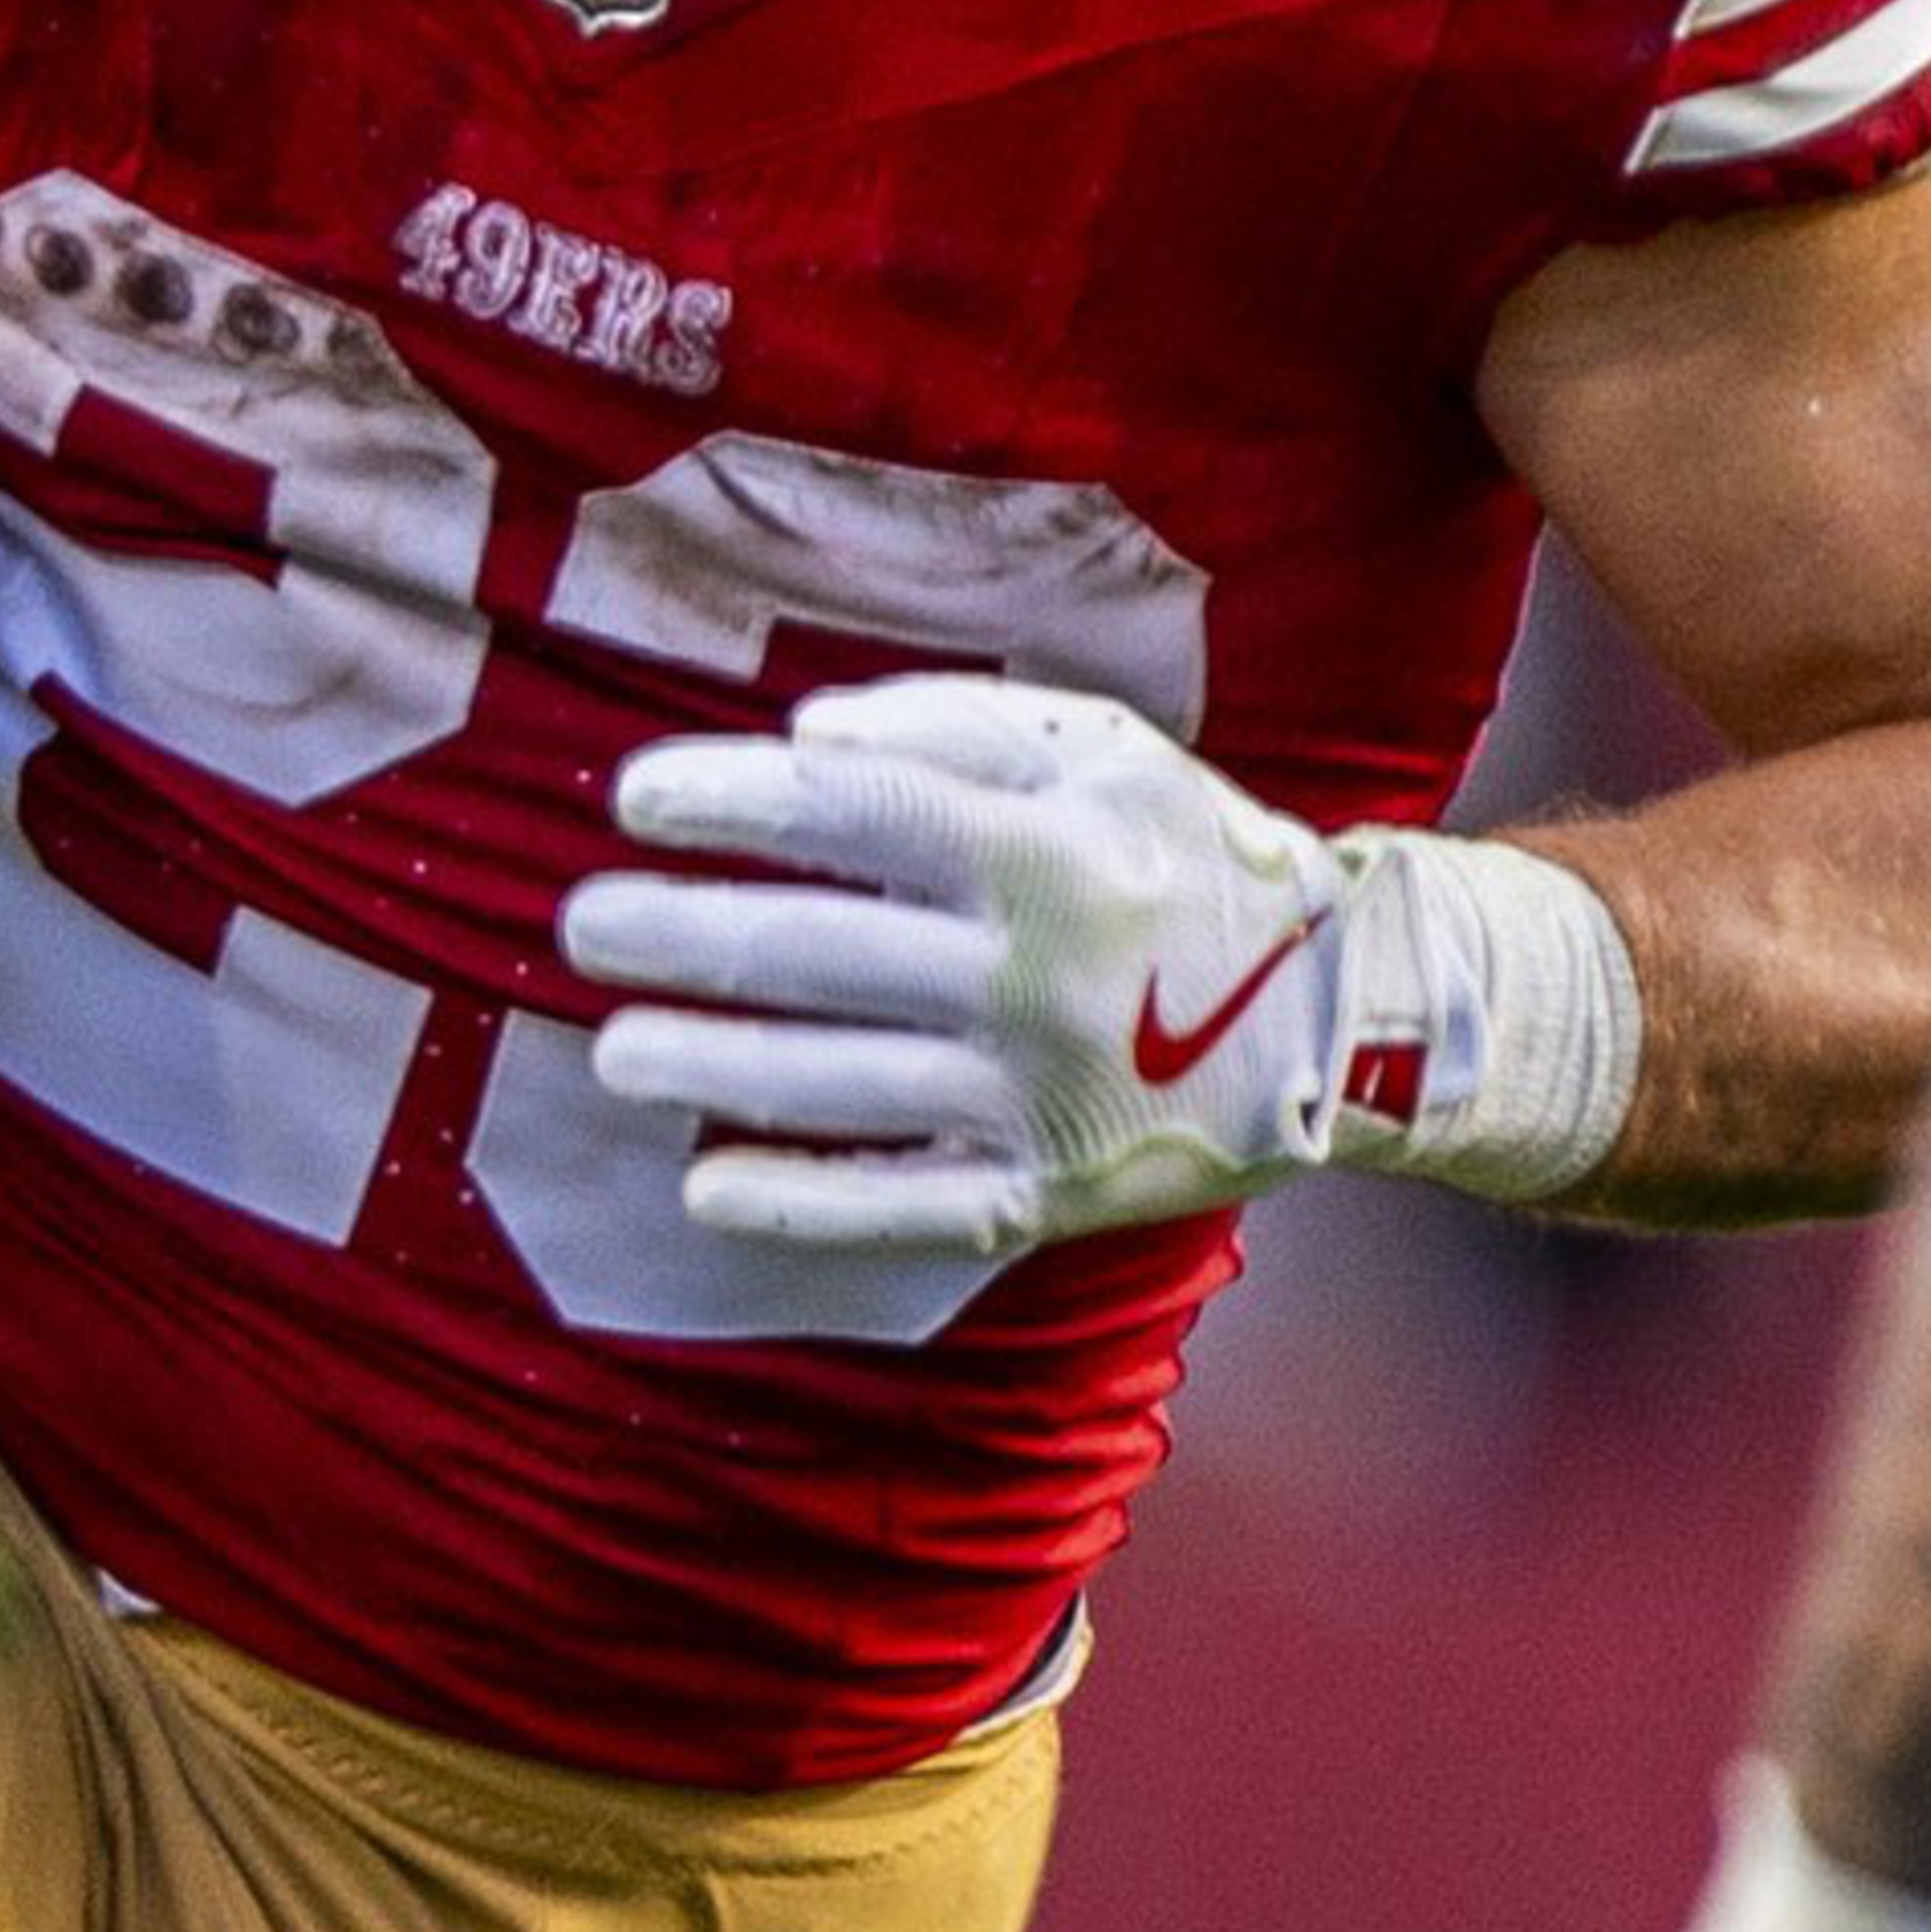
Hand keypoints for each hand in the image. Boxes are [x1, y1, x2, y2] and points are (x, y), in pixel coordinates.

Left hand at [561, 672, 1631, 1256]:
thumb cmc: (1193, 859)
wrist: (1346, 1013)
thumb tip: (805, 737)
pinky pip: (901, 1205)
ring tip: (616, 1046)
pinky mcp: (1048, 1193)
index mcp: (1049, 845)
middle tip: (584, 923)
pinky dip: (798, 1200)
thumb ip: (959, 725)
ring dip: (708, 1063)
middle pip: (817, 947)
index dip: (726, 799)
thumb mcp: (1106, 751)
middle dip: (680, 933)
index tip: (633, 799)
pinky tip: (706, 1187)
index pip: (850, 808)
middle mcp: (1035, 971)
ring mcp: (1039, 1092)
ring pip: (837, 1081)